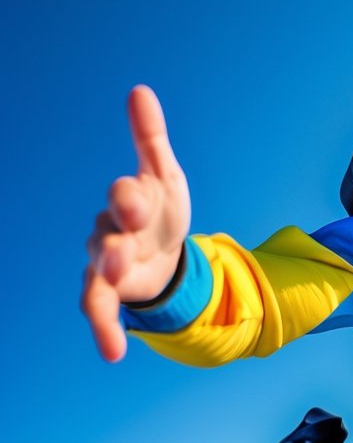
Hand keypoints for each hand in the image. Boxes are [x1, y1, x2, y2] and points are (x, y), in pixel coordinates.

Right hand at [81, 86, 191, 361]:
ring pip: (100, 272)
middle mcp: (111, 231)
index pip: (125, 196)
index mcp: (130, 201)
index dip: (129, 196)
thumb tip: (139, 90)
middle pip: (108, 234)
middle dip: (117, 238)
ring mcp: (108, 263)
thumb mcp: (162, 175)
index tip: (136, 193)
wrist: (159, 248)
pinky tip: (112, 353)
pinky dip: (105, 331)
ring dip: (109, 280)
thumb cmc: (159, 208)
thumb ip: (149, 138)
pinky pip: (100, 311)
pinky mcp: (112, 292)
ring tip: (119, 286)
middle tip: (123, 247)